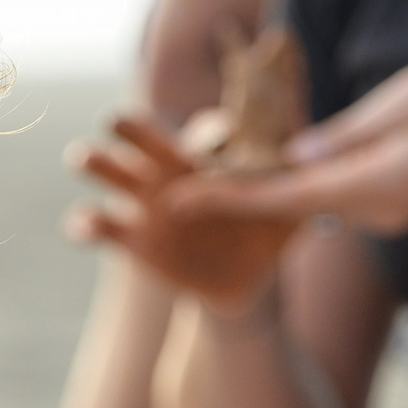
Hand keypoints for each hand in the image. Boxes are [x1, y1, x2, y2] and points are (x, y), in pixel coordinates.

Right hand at [65, 115, 300, 313]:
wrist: (242, 285)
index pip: (200, 132)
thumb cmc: (267, 236)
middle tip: (114, 122)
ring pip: (109, 172)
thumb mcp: (291, 206)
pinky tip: (86, 225)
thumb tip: (325, 148)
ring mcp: (147, 206)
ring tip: (82, 157)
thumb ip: (300, 178)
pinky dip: (85, 224)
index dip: (207, 133)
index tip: (220, 140)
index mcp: (211, 163)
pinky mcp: (133, 241)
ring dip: (93, 161)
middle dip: (126, 129)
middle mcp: (171, 174)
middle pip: (141, 139)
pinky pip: (98, 227)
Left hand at [166, 58, 407, 234]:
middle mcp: (376, 210)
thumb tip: (293, 156)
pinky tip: (270, 169)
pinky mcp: (390, 205)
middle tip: (177, 193)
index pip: (288, 195)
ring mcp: (384, 214)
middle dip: (239, 196)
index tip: (181, 201)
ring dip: (268, 188)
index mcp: (376, 184)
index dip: (231, 197)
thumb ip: (346, 132)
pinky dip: (302, 183)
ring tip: (212, 178)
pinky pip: (335, 194)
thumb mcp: (404, 100)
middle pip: (293, 204)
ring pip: (313, 199)